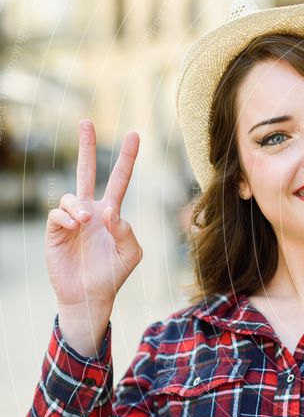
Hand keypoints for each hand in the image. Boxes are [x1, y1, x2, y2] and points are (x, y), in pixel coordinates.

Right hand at [46, 120, 140, 353]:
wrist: (90, 295)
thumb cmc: (114, 273)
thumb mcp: (132, 253)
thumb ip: (127, 230)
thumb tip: (109, 211)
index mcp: (112, 212)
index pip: (119, 179)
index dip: (127, 159)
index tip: (135, 135)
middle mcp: (90, 210)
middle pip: (86, 171)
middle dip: (87, 147)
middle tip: (86, 122)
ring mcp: (71, 219)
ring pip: (70, 196)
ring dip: (78, 207)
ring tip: (84, 222)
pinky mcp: (55, 231)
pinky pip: (57, 214)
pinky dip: (66, 218)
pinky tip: (74, 228)